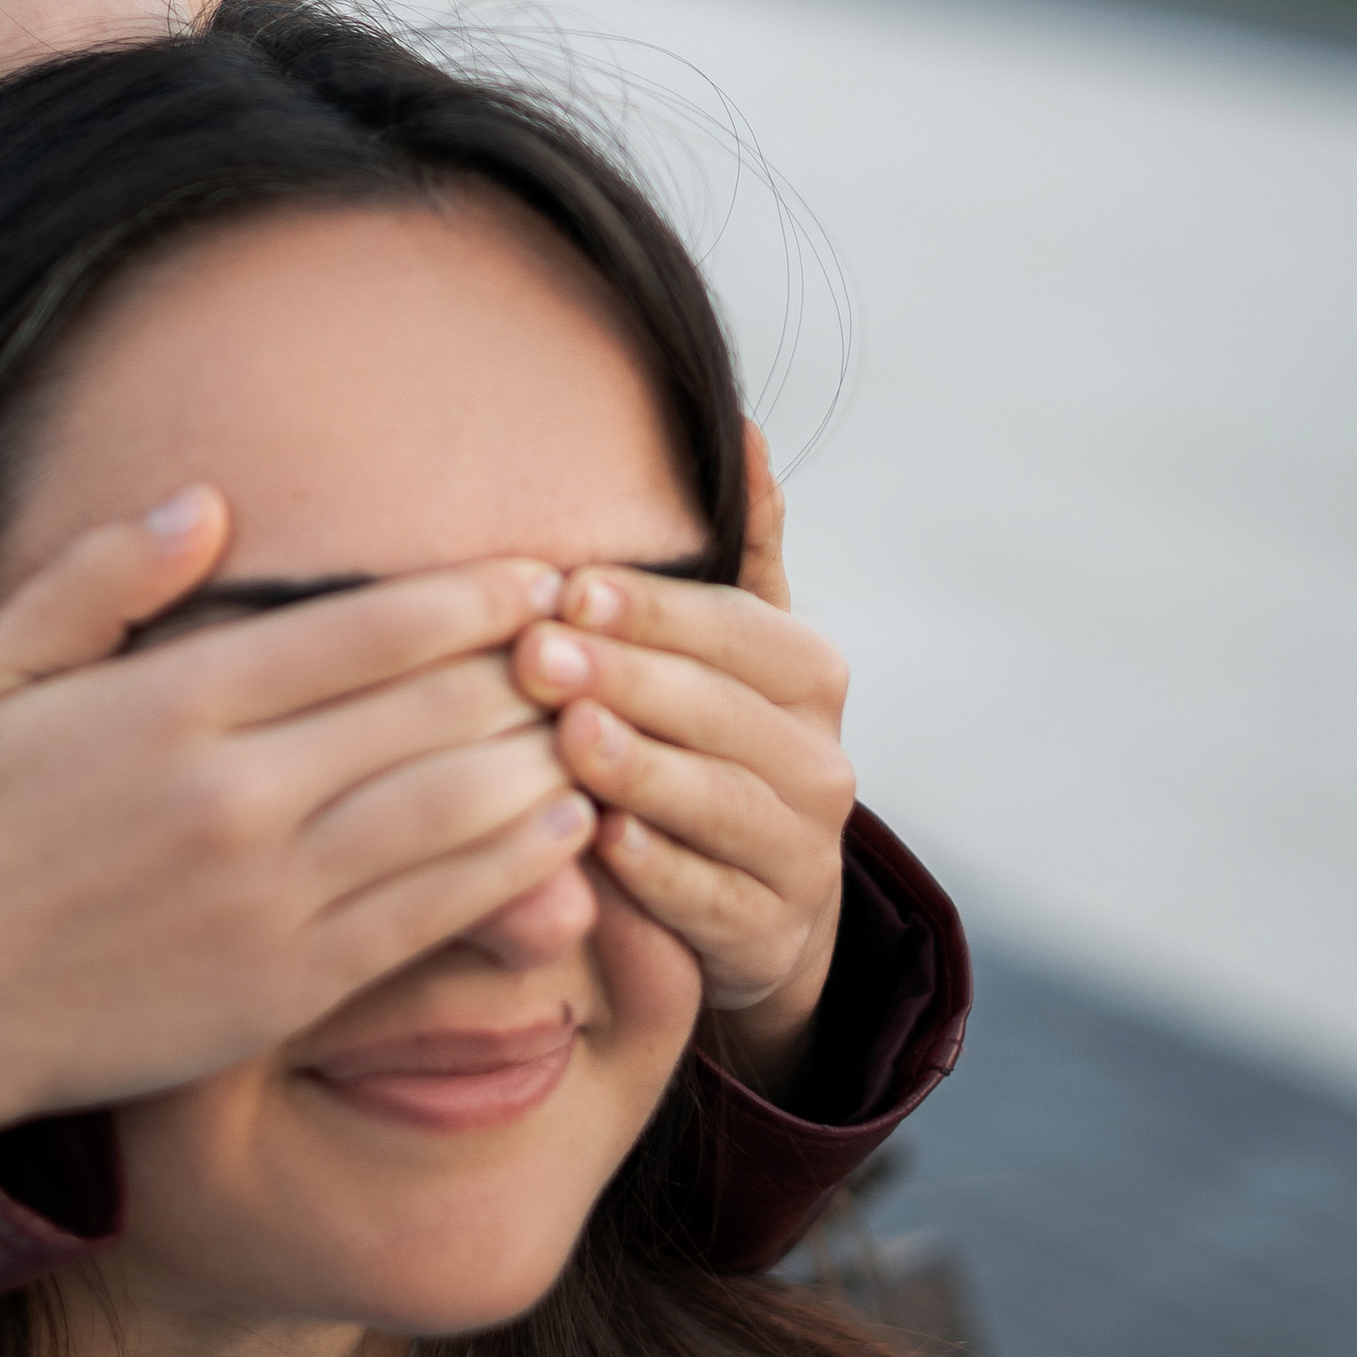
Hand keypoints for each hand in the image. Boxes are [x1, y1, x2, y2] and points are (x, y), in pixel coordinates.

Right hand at [0, 493, 596, 1142]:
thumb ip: (100, 577)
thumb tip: (208, 505)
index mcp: (170, 702)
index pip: (367, 628)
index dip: (474, 598)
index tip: (538, 580)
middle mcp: (231, 794)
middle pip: (432, 708)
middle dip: (529, 669)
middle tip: (589, 646)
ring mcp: (268, 895)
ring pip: (455, 807)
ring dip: (545, 759)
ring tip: (595, 727)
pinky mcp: (291, 982)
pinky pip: (436, 911)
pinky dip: (518, 864)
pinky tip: (564, 828)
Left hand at [506, 428, 853, 1088]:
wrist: (758, 905)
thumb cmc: (714, 743)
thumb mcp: (733, 647)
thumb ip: (739, 546)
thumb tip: (739, 423)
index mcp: (807, 673)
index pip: (733, 627)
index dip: (652, 610)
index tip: (567, 589)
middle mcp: (820, 757)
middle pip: (719, 709)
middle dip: (626, 677)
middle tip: (536, 655)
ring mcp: (802, 851)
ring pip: (719, 801)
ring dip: (640, 768)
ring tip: (567, 739)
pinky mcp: (770, 933)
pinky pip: (711, 897)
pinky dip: (658, 871)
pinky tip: (599, 844)